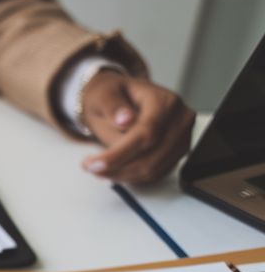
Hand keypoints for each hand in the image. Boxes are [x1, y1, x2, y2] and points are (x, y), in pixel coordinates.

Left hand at [79, 70, 195, 183]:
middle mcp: (181, 120)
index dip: (119, 154)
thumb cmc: (111, 95)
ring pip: (153, 170)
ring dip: (121, 175)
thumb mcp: (104, 94)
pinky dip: (131, 177)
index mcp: (165, 101)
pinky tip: (112, 170)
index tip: (94, 164)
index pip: (146, 134)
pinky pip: (155, 174)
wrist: (120, 99)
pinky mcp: (176, 154)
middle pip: (151, 156)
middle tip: (89, 167)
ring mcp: (182, 139)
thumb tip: (125, 120)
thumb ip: (113, 106)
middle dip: (117, 168)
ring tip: (97, 169)